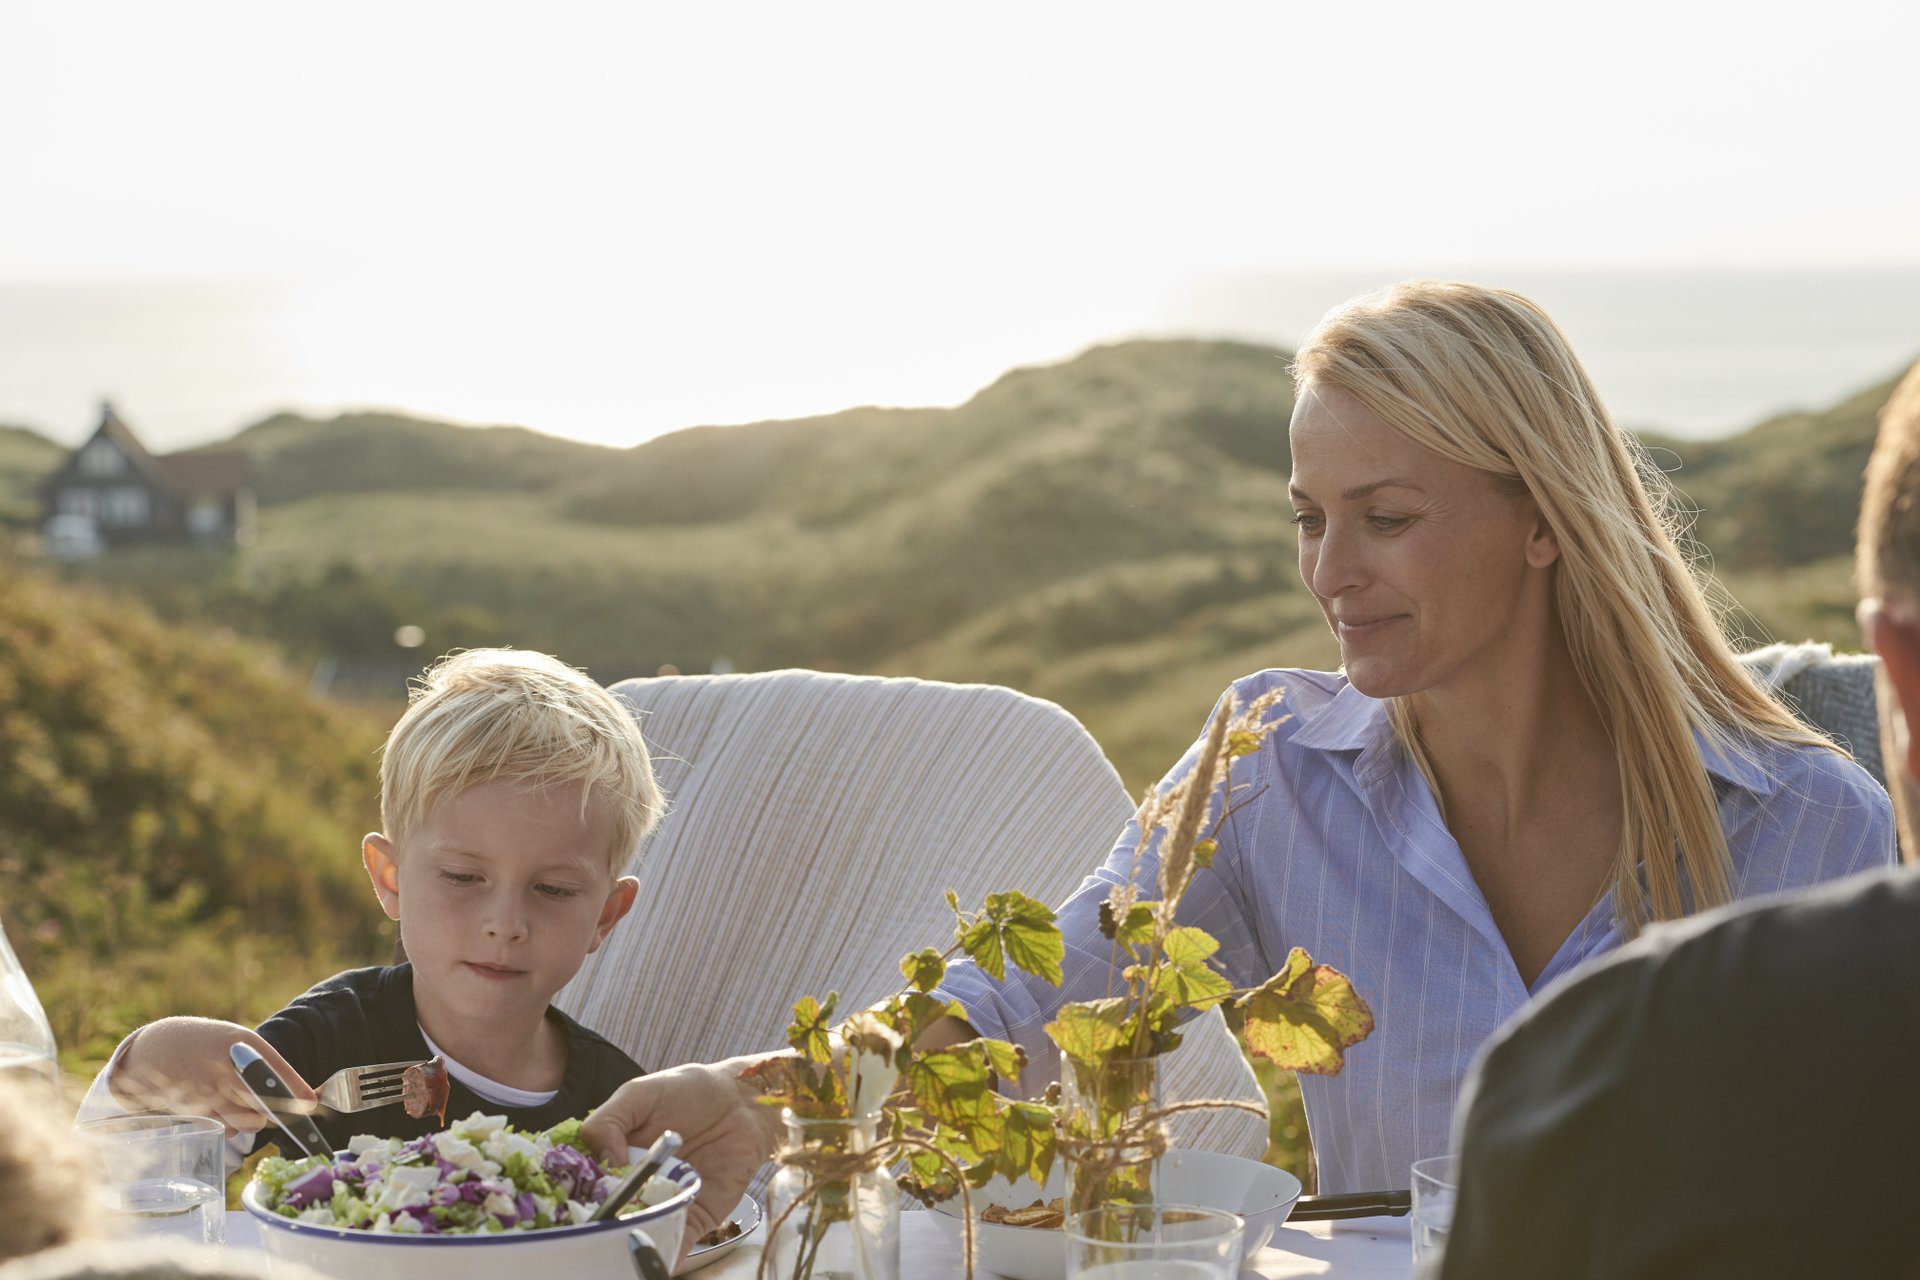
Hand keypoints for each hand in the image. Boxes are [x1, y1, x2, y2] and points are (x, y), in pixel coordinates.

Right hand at [110, 1017, 317, 1135]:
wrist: (155, 1048)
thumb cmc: (206, 1044)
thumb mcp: (235, 1043)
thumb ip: (262, 1064)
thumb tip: (300, 1096)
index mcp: (243, 1042)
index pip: (276, 1069)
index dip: (296, 1089)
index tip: (312, 1104)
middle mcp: (225, 1065)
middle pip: (262, 1102)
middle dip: (275, 1112)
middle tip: (273, 1109)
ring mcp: (206, 1088)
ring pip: (244, 1121)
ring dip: (250, 1121)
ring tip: (242, 1107)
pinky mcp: (191, 1108)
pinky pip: (222, 1127)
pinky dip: (228, 1125)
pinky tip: (218, 1109)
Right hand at [582, 1055, 784, 1244]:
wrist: (742, 1101)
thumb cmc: (688, 1091)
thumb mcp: (639, 1095)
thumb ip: (609, 1122)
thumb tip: (604, 1163)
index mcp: (613, 1160)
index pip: (583, 1187)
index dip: (576, 1197)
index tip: (574, 1202)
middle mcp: (633, 1187)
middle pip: (608, 1217)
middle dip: (603, 1225)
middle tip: (603, 1224)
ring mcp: (662, 1203)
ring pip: (638, 1235)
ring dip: (630, 1242)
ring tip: (628, 1240)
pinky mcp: (693, 1217)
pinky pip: (676, 1242)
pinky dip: (666, 1254)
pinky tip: (659, 1257)